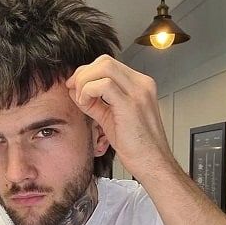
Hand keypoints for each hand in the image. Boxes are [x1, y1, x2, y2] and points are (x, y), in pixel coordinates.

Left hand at [66, 55, 173, 181]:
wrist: (152, 164)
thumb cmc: (137, 147)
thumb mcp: (111, 119)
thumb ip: (95, 104)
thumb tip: (76, 92)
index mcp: (139, 85)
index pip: (108, 65)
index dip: (87, 73)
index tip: (75, 87)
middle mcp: (141, 84)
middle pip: (105, 61)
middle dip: (83, 74)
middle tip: (73, 90)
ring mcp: (138, 92)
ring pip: (104, 67)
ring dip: (85, 82)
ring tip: (82, 100)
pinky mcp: (131, 105)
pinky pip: (103, 85)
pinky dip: (88, 91)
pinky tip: (87, 104)